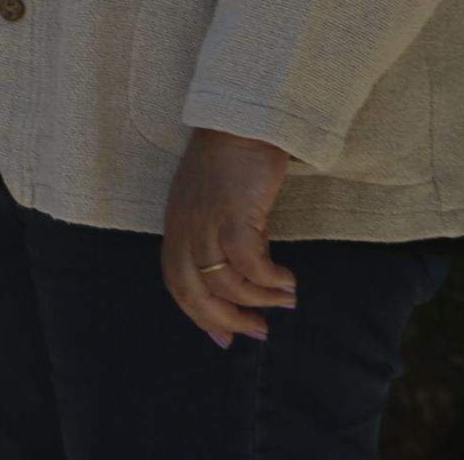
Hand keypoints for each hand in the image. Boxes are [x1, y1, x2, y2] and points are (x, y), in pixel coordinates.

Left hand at [161, 127, 298, 346]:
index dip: (199, 316)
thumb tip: (242, 281)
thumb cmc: (230, 164)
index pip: (176, 283)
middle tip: (259, 332)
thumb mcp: (213, 206)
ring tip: (285, 299)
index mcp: (176, 227)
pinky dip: (269, 277)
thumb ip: (217, 239)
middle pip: (193, 290)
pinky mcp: (232, 212)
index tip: (224, 340)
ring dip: (259, 299)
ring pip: (224, 281)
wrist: (241, 123)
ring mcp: (205, 220)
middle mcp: (184, 227)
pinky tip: (288, 278)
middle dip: (226, 319)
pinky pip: (248, 260)